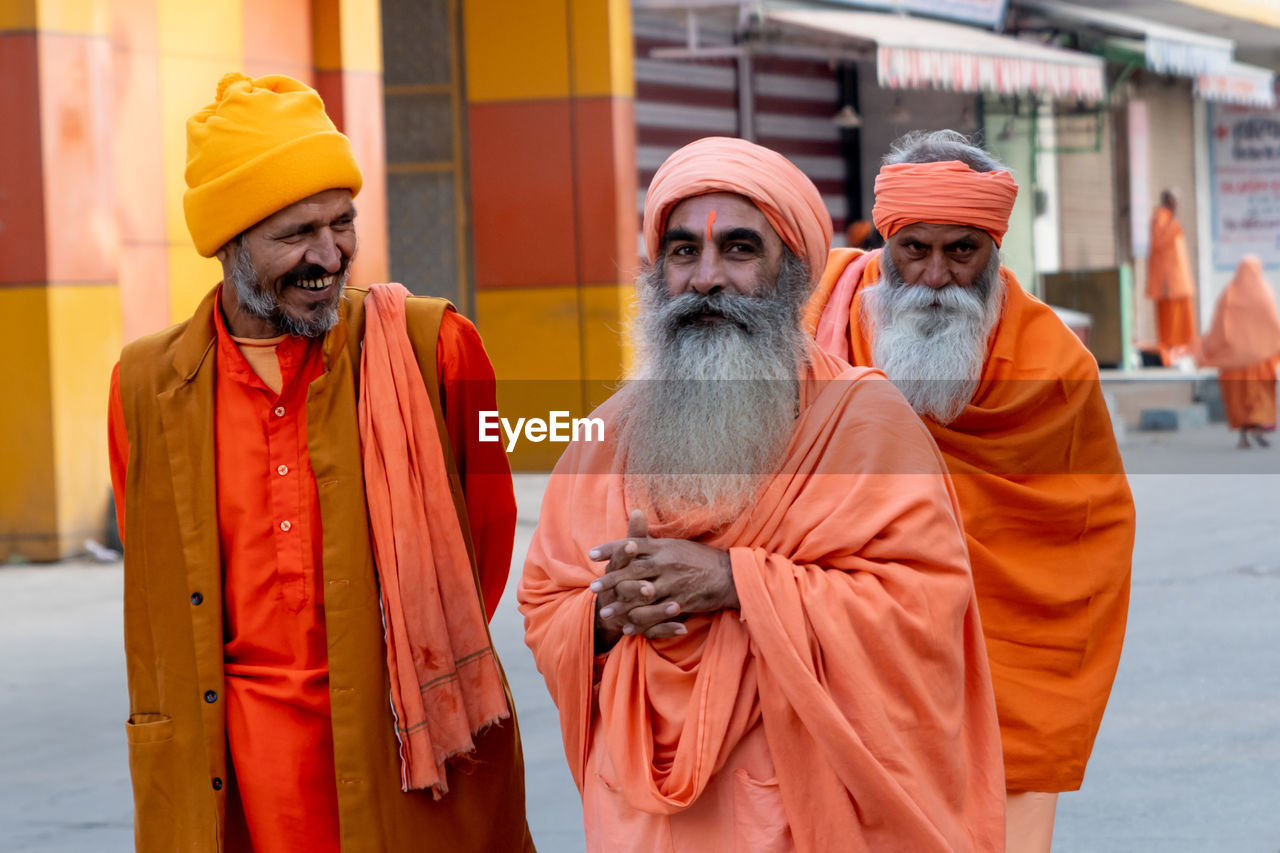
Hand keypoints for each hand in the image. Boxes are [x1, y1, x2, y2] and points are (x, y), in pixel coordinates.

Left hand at [589, 509, 735, 644]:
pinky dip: (641, 623)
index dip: (611, 549)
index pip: (632, 545)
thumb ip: (651, 536)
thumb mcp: (674, 543)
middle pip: (632, 571)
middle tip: (593, 588)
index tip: (592, 554)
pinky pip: (657, 614)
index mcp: (662, 546)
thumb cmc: (698, 557)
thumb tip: (634, 515)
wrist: (728, 574)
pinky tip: (628, 628)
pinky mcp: (681, 601)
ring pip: (642, 596)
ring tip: (606, 614)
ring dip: (622, 606)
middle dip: (611, 580)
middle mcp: (665, 562)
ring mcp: (673, 583)